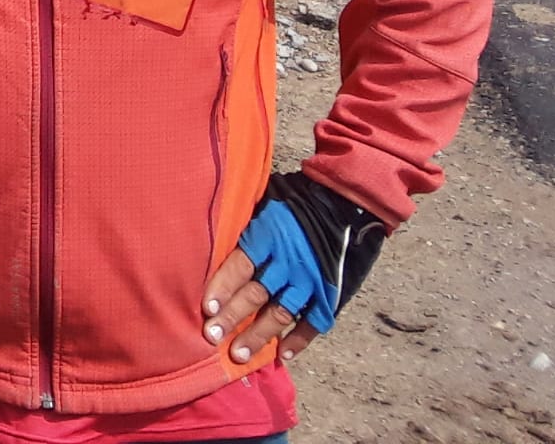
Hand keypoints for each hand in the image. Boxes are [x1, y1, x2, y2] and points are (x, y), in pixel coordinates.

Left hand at [203, 175, 383, 365]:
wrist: (348, 204)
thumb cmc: (297, 200)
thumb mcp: (266, 203)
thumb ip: (244, 223)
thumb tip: (211, 233)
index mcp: (269, 236)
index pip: (240, 266)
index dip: (222, 288)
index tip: (206, 309)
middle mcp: (289, 262)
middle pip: (256, 294)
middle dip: (233, 318)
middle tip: (212, 337)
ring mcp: (311, 280)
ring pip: (281, 313)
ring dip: (258, 336)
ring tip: (238, 355)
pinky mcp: (331, 294)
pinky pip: (314, 322)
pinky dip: (299, 340)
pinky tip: (282, 354)